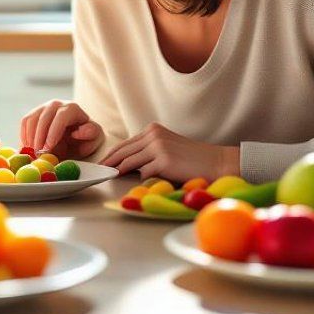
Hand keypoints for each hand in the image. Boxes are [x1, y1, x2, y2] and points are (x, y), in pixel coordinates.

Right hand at [19, 100, 103, 159]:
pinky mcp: (34, 114)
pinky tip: (28, 149)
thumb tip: (79, 131)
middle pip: (44, 117)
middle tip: (37, 155)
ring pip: (31, 119)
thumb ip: (91, 133)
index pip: (61, 117)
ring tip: (33, 154)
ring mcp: (43, 107)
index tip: (47, 149)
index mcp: (72, 108)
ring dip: (30, 138)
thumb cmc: (86, 138)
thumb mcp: (94, 138)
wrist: (76, 137)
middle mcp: (57, 104)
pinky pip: (25, 123)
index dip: (53, 133)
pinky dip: (24, 136)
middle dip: (39, 138)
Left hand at [99, 122, 238, 183]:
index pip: (126, 143)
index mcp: (153, 129)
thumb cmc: (192, 159)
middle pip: (123, 150)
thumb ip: (148, 151)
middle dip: (109, 162)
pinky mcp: (163, 160)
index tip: (102, 162)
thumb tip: (126, 165)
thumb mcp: (167, 147)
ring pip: (129, 161)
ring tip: (108, 178)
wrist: (216, 162)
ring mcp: (158, 146)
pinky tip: (134, 183)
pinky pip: (143, 172)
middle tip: (98, 171)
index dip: (112, 154)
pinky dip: (139, 179)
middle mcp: (153, 135)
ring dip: (118, 171)